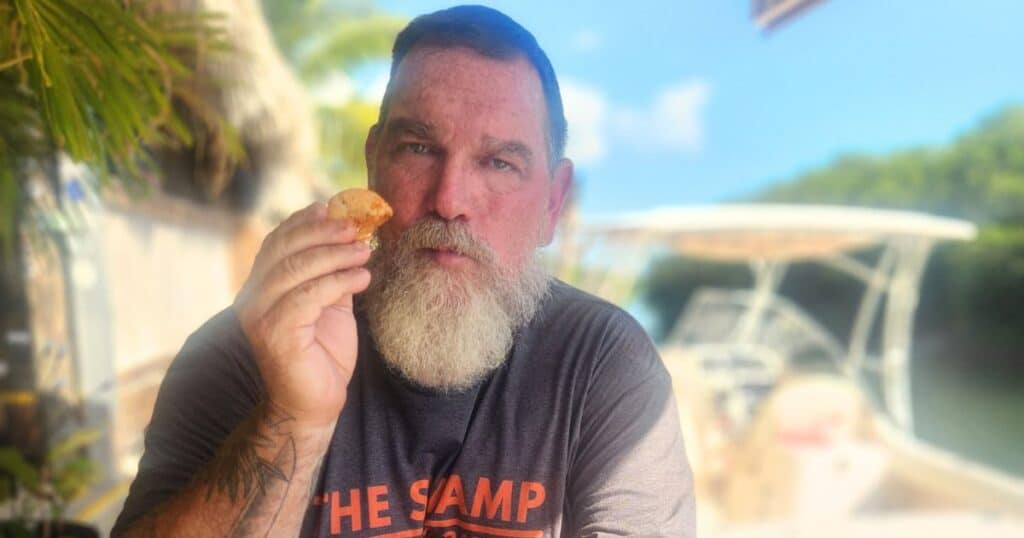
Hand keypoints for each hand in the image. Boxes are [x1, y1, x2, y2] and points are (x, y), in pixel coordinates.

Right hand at [233, 202, 370, 428]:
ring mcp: (258, 316)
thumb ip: (331, 271)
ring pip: (296, 269)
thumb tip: (350, 234)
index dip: (304, 221)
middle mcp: (252, 298)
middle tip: (356, 227)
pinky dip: (338, 282)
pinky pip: (308, 296)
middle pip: (284, 249)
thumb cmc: (323, 353)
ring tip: (365, 251)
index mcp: (261, 286)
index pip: (277, 241)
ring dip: (335, 255)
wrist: (314, 403)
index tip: (334, 206)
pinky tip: (362, 278)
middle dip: (323, 232)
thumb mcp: (330, 303)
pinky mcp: (274, 334)